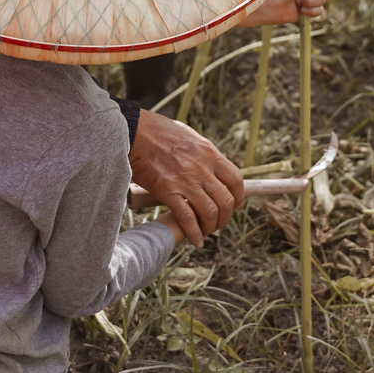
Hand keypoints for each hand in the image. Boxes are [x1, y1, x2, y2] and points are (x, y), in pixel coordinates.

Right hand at [129, 111, 243, 246]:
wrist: (134, 131)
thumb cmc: (158, 131)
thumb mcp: (190, 136)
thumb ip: (203, 153)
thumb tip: (211, 165)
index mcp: (209, 152)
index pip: (236, 179)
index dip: (239, 197)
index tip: (234, 205)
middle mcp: (201, 167)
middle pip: (227, 200)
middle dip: (226, 217)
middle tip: (219, 223)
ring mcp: (185, 180)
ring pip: (210, 212)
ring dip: (211, 227)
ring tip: (206, 231)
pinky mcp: (167, 190)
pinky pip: (187, 218)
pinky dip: (194, 233)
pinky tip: (195, 240)